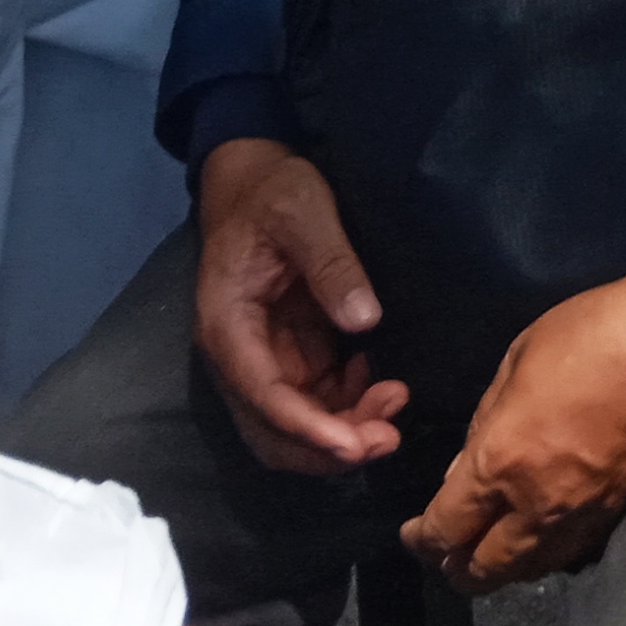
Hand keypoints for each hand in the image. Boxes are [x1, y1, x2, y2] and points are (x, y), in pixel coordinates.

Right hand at [191, 138, 408, 472]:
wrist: (253, 179)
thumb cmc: (274, 191)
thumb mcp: (304, 212)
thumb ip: (331, 263)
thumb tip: (364, 320)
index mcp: (229, 326)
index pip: (265, 397)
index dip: (310, 429)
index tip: (357, 444)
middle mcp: (239, 355)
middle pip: (275, 432)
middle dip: (330, 446)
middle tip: (389, 435)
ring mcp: (264, 358)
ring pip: (297, 425)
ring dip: (345, 430)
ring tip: (396, 401)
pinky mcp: (290, 353)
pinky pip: (316, 401)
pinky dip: (348, 407)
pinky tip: (381, 383)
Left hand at [398, 275, 625, 590]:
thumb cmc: (589, 336)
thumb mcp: (516, 362)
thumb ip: (483, 425)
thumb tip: (463, 472)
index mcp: (501, 462)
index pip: (447, 528)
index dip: (422, 539)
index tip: (413, 533)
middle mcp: (536, 505)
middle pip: (483, 571)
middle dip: (455, 568)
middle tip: (445, 553)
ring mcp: (581, 515)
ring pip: (527, 571)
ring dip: (499, 569)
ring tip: (485, 553)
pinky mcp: (616, 512)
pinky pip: (566, 554)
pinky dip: (541, 556)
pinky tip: (535, 539)